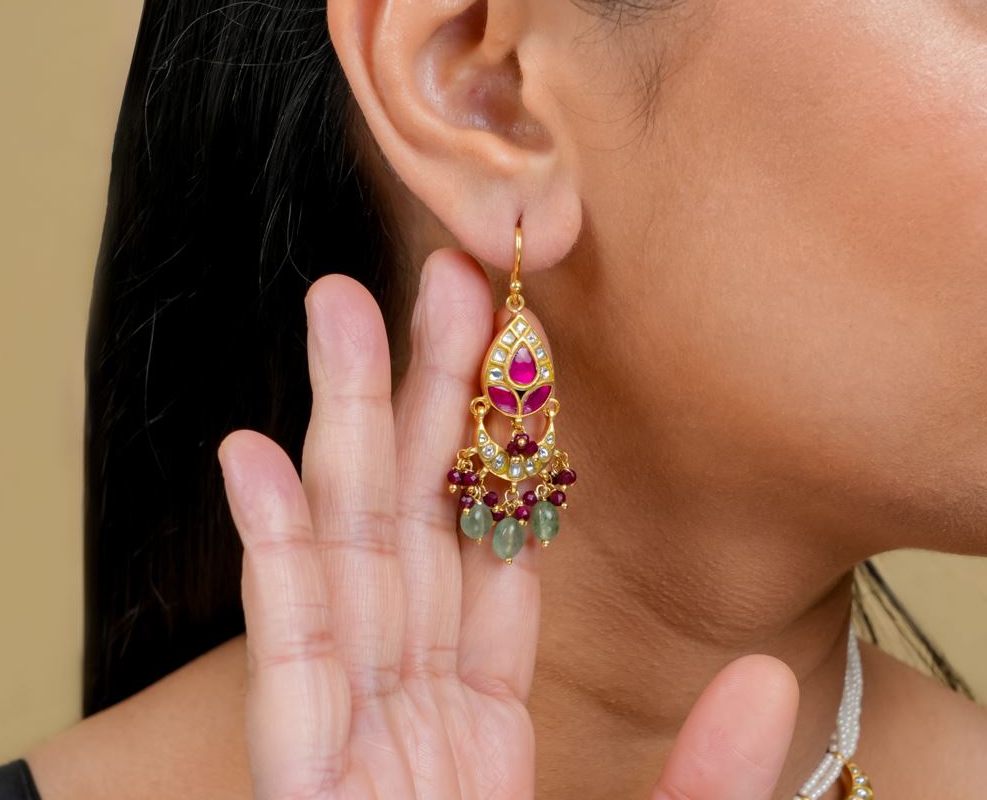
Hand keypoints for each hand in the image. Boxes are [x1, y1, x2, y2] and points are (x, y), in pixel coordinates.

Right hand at [218, 247, 798, 799]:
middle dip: (415, 392)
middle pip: (414, 518)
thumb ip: (705, 786)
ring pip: (348, 548)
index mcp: (486, 718)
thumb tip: (768, 685)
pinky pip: (287, 647)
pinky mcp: (305, 778)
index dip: (502, 446)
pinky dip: (270, 550)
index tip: (513, 352)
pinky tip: (257, 456)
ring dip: (338, 427)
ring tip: (338, 313)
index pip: (494, 551)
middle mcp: (415, 703)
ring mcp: (355, 733)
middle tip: (429, 277)